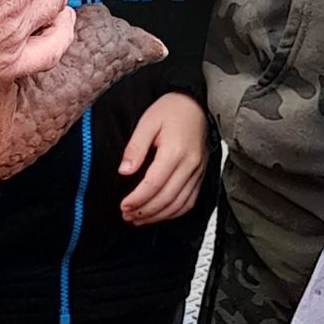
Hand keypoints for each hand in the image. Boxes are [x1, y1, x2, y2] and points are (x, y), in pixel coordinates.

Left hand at [119, 93, 209, 223]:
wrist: (194, 104)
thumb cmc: (170, 110)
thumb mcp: (147, 122)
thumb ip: (135, 147)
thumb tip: (124, 171)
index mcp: (175, 151)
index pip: (154, 184)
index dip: (137, 199)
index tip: (123, 206)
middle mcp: (190, 164)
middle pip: (166, 198)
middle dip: (145, 211)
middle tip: (127, 216)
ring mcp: (198, 172)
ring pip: (179, 204)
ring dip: (158, 216)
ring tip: (139, 219)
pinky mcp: (201, 175)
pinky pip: (189, 202)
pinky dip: (174, 212)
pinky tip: (159, 214)